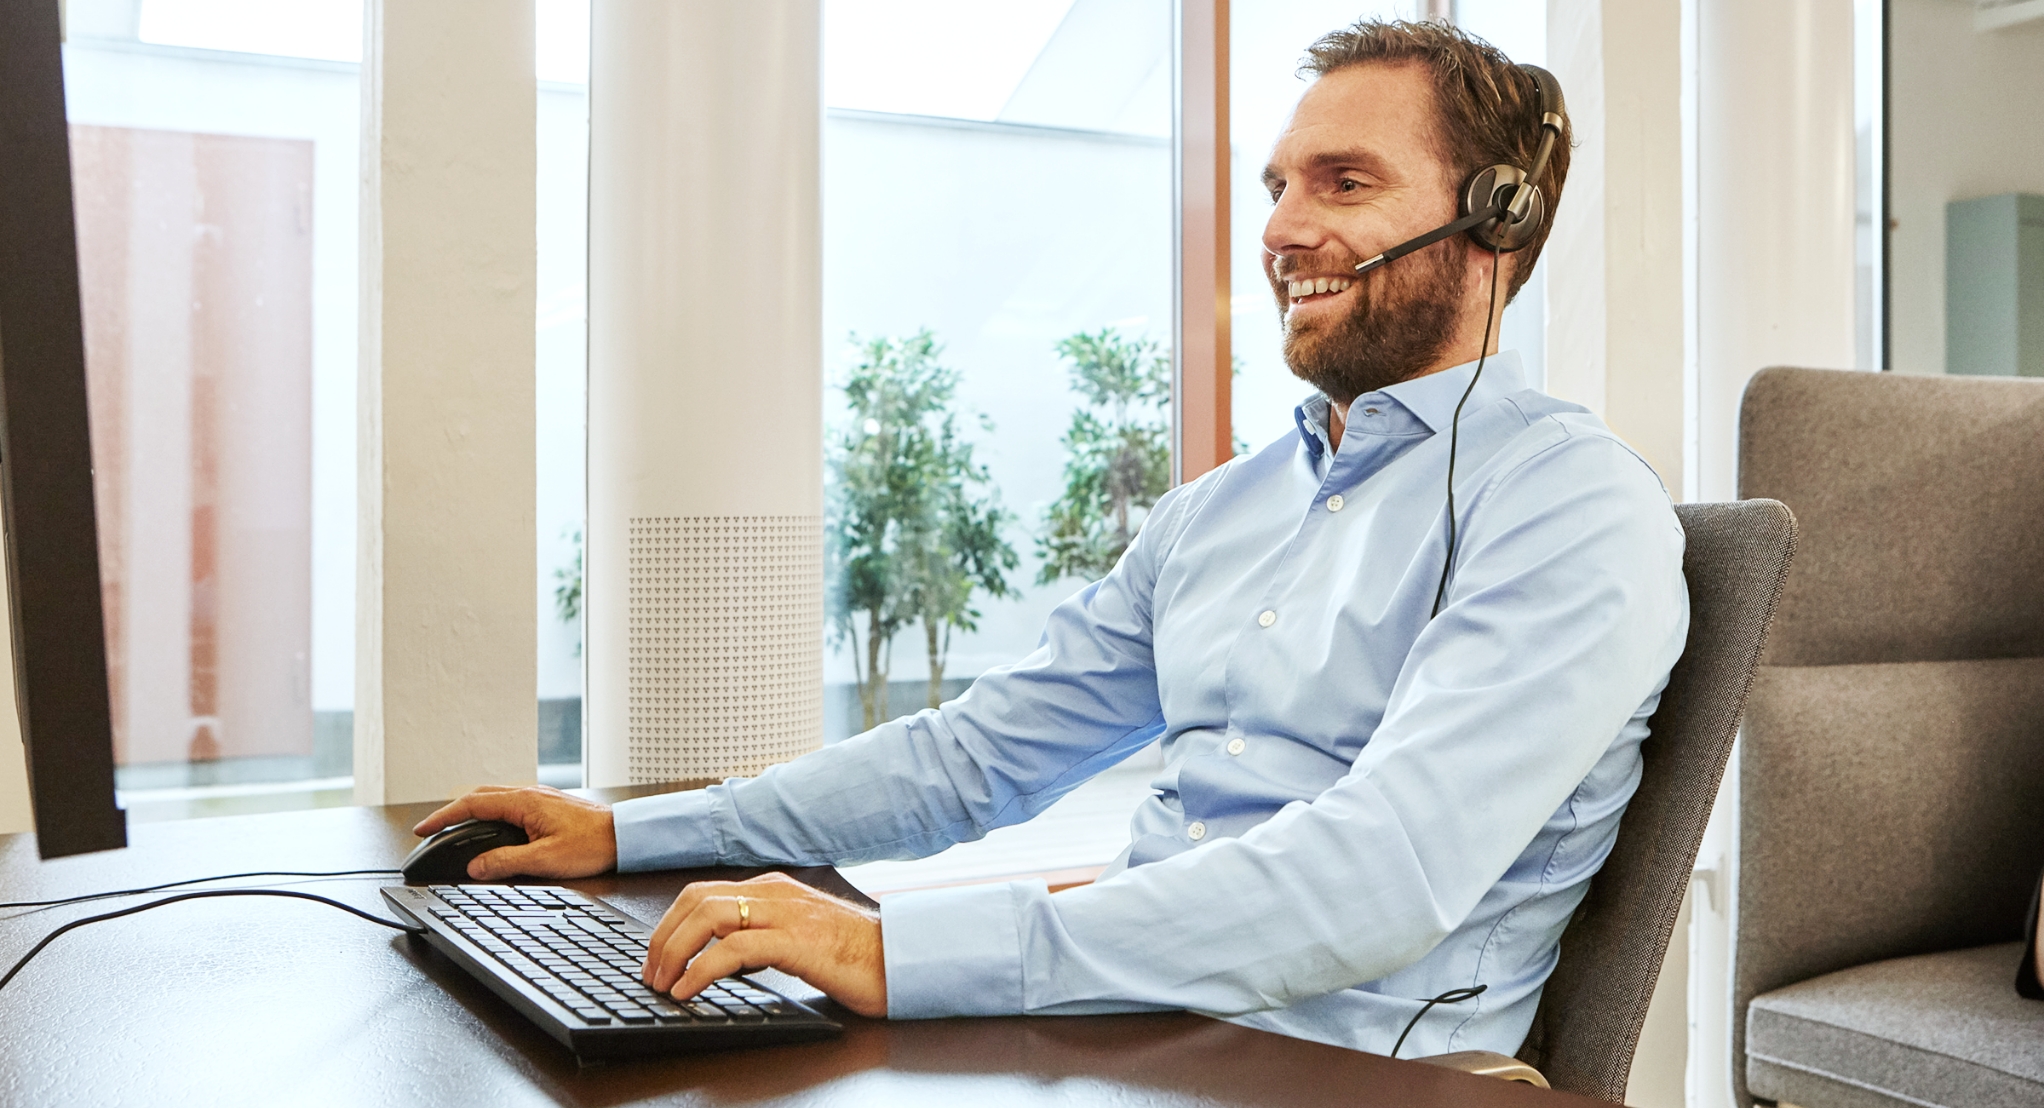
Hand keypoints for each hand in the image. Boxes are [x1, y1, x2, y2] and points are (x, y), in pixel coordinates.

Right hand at [412, 785, 616, 880]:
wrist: (625, 835)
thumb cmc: (593, 844)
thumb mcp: (545, 860)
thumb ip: (506, 862)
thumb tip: (475, 867)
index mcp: (524, 802)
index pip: (471, 804)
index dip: (443, 817)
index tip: (423, 829)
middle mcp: (529, 794)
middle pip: (478, 797)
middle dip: (451, 813)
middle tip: (431, 830)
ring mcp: (538, 798)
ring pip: (493, 798)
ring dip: (470, 810)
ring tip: (454, 829)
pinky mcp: (547, 806)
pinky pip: (508, 803)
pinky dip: (489, 812)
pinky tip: (490, 827)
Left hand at [641, 872, 886, 1018]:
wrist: (899, 961)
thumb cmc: (856, 955)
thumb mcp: (799, 937)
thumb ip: (763, 937)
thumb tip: (721, 958)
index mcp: (774, 890)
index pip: (704, 893)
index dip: (669, 924)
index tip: (656, 957)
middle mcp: (775, 894)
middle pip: (696, 900)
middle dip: (662, 938)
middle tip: (651, 974)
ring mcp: (785, 914)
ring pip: (708, 916)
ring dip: (673, 952)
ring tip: (663, 983)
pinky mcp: (796, 941)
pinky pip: (733, 950)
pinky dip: (700, 969)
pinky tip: (689, 990)